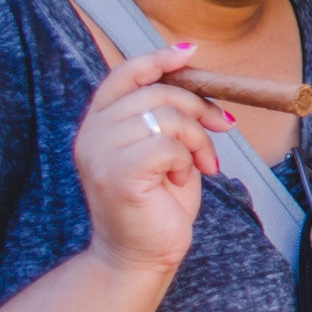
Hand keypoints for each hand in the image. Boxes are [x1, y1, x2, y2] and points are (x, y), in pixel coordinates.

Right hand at [72, 44, 236, 276]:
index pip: (124, 75)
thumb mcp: (165, 149)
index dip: (158, 59)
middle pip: (158, 93)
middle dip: (199, 108)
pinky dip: (187, 161)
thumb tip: (194, 76)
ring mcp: (101, 154)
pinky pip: (169, 145)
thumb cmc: (156, 205)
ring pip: (168, 117)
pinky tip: (180, 182)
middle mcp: (92, 135)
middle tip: (220, 129)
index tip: (189, 53)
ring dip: (196, 140)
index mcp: (99, 125)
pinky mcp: (119, 174)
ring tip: (195, 166)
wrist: (140, 257)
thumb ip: (169, 116)